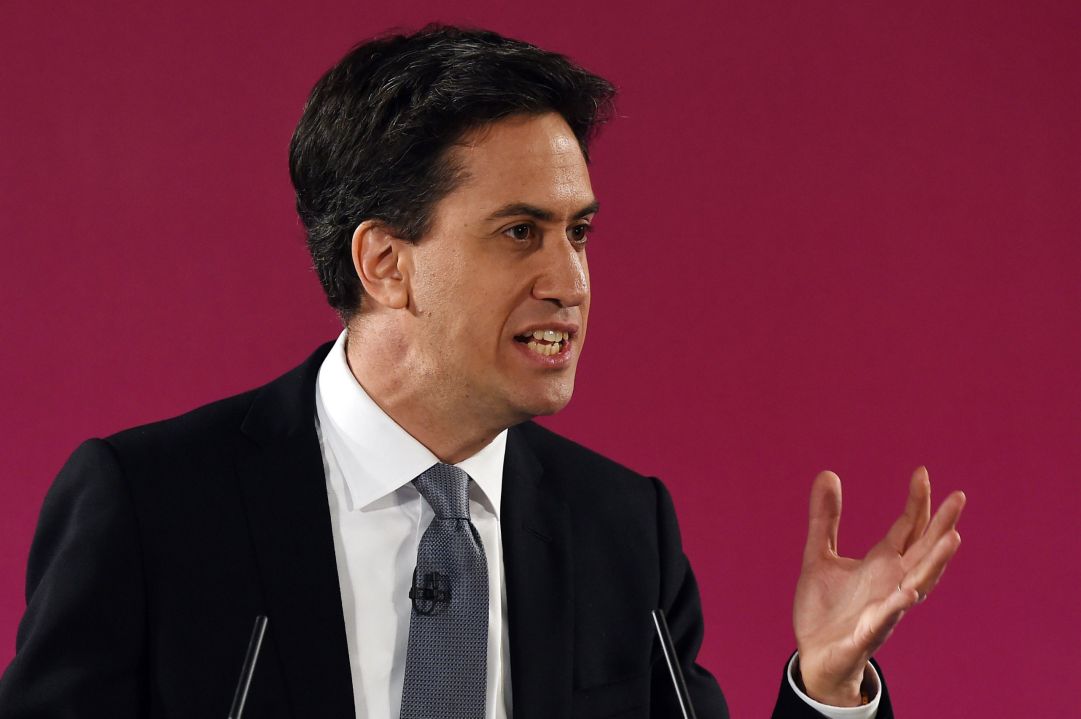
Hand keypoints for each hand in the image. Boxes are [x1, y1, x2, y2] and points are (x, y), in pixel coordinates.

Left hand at [792, 467, 964, 705]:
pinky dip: (898, 606)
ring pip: (918, 584)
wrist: (814, 655)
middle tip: (959, 497)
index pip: (908, 528)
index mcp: (881, 563)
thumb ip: (824, 518)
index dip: (917, 502)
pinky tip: (909, 593)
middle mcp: (891, 583)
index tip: (922, 472)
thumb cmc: (825, 608)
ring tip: (952, 538)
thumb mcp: (818, 555)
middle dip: (941, 526)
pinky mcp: (867, 634)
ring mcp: (884, 608)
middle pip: (923, 551)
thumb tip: (827, 472)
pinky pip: (886, 620)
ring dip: (934, 563)